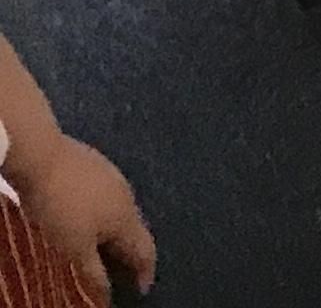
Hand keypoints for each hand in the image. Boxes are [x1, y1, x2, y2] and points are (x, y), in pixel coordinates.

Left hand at [10, 130, 155, 300]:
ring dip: (116, 231)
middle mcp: (127, 195)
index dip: (146, 271)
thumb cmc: (61, 208)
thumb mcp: (75, 249)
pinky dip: (104, 213)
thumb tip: (109, 294)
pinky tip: (88, 216)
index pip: (146, 248)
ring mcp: (113, 175)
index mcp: (126, 217)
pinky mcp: (97, 164)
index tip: (143, 288)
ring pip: (121, 210)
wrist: (44, 156)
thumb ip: (95, 272)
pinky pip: (108, 195)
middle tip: (121, 271)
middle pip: (135, 229)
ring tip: (103, 246)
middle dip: (130, 251)